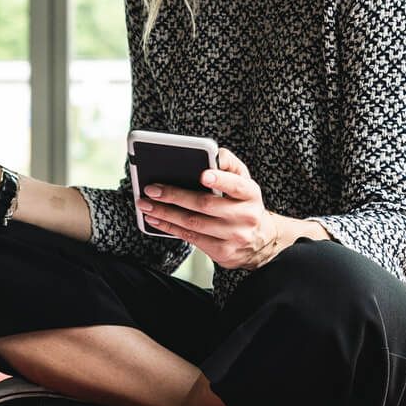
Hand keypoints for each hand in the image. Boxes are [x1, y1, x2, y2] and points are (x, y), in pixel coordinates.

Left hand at [136, 147, 290, 269]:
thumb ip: (229, 165)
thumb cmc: (244, 204)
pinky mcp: (222, 252)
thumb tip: (213, 153)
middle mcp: (245, 216)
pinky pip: (190, 237)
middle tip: (153, 189)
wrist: (259, 242)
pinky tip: (155, 219)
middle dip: (175, 196)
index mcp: (250, 194)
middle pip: (206, 205)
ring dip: (165, 213)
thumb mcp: (244, 182)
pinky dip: (169, 227)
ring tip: (146, 204)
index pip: (236, 185)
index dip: (220, 180)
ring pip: (193, 223)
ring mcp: (233, 236)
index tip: (203, 175)